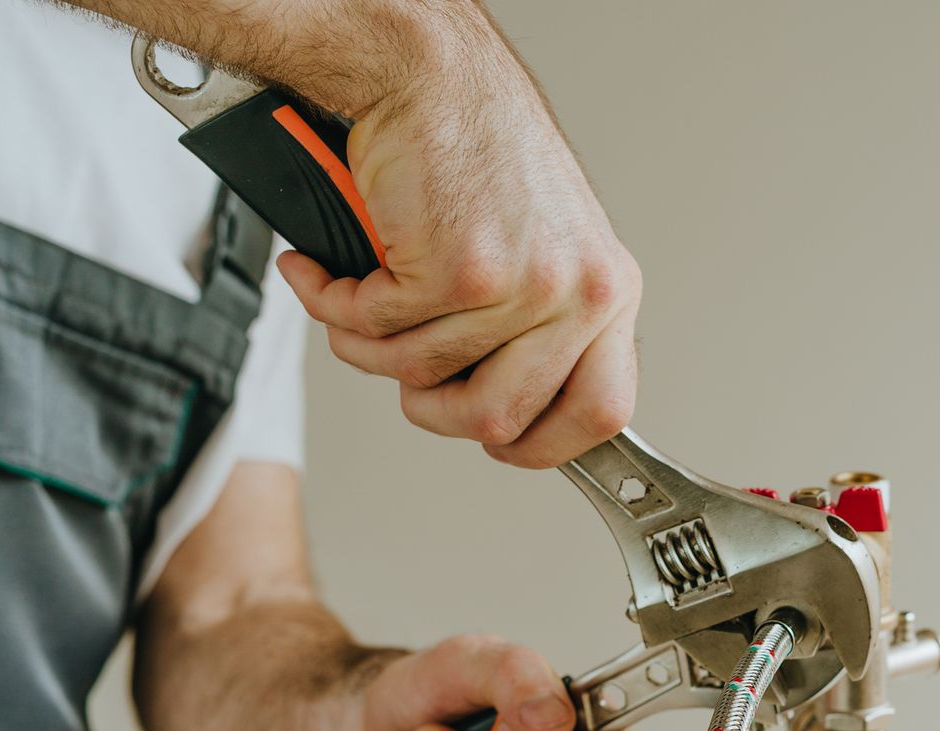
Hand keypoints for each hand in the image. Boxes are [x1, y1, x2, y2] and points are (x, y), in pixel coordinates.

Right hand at [278, 43, 641, 469]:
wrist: (428, 75)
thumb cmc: (473, 156)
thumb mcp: (542, 252)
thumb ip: (538, 332)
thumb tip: (507, 414)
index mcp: (607, 293)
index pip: (600, 414)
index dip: (540, 445)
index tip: (498, 441)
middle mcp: (578, 292)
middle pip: (497, 419)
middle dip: (430, 407)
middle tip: (402, 365)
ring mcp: (521, 285)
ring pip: (422, 377)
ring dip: (369, 345)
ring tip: (358, 296)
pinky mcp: (458, 271)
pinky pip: (376, 333)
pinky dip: (336, 304)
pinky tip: (332, 271)